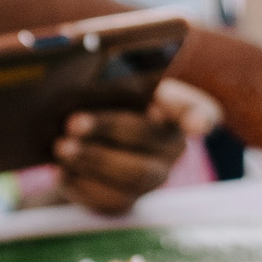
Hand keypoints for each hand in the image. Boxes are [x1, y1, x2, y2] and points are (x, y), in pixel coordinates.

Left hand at [54, 79, 220, 213]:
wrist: (80, 148)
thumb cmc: (97, 104)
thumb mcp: (105, 88)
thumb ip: (107, 80)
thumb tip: (79, 60)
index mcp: (175, 108)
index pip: (200, 109)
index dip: (200, 117)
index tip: (195, 124)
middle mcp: (174, 145)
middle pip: (149, 139)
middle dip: (109, 128)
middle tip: (73, 122)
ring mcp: (154, 176)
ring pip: (132, 173)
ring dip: (92, 159)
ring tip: (61, 147)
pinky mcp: (128, 201)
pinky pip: (110, 199)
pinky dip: (82, 184)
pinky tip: (62, 171)